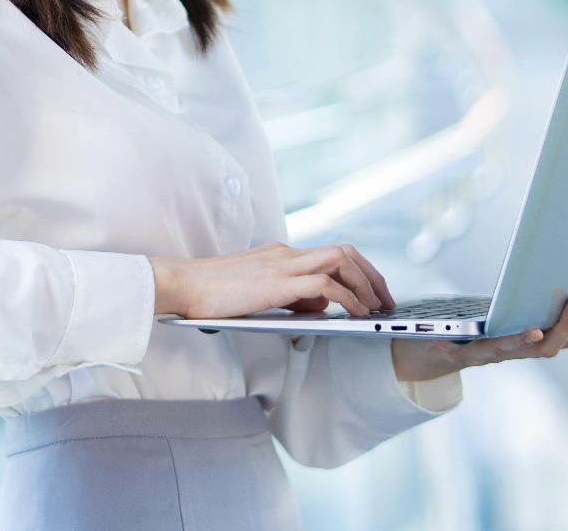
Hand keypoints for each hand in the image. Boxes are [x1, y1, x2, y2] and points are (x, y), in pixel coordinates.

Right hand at [149, 241, 397, 318]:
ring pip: (341, 261)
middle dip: (372, 276)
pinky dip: (346, 299)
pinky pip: (324, 285)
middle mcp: (286, 253)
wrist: (182, 284)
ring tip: (375, 309)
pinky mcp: (277, 282)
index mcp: (280, 254)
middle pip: (345, 252)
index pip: (331, 253)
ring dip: (365, 284)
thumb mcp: (257, 291)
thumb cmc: (210, 294)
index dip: (359, 272)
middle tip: (385, 302)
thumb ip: (288, 294)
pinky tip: (353, 314)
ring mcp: (282, 264)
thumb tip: (318, 307)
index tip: (372, 294)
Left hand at [390, 282, 567, 383]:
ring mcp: (487, 354)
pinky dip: (451, 345)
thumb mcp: (524, 329)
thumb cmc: (489, 336)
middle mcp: (515, 353)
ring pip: (510, 351)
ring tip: (537, 328)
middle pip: (549, 347)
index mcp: (532, 345)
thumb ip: (556, 328)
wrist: (446, 354)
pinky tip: (443, 338)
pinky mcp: (458, 353)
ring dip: (524, 339)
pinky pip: (456, 352)